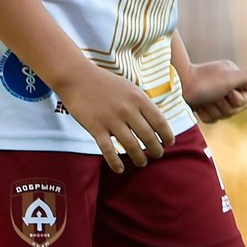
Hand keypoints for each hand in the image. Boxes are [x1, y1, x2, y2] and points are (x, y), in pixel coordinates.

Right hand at [60, 65, 174, 170]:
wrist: (77, 77)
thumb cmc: (105, 83)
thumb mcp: (130, 88)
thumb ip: (142, 104)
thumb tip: (156, 122)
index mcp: (138, 98)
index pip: (160, 121)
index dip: (167, 135)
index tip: (169, 143)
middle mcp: (127, 109)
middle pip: (148, 136)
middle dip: (156, 149)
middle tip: (158, 155)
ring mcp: (111, 119)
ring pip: (131, 145)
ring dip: (139, 158)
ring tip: (142, 163)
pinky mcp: (95, 127)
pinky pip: (108, 150)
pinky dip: (115, 162)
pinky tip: (120, 169)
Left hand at [185, 59, 246, 123]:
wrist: (177, 88)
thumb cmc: (203, 81)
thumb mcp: (228, 77)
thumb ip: (246, 79)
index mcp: (234, 77)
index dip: (238, 99)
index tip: (227, 91)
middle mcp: (227, 87)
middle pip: (237, 108)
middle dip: (225, 106)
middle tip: (214, 96)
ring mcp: (216, 98)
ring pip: (225, 115)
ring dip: (214, 110)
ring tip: (205, 101)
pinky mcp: (205, 107)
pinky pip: (213, 120)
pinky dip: (206, 115)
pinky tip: (199, 107)